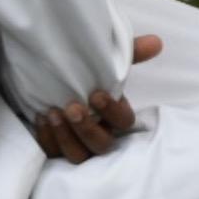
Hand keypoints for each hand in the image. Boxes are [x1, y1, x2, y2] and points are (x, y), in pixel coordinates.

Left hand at [30, 29, 161, 163]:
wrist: (52, 75)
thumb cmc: (85, 71)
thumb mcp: (105, 59)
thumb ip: (130, 51)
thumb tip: (157, 42)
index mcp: (114, 115)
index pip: (124, 122)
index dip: (113, 111)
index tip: (96, 94)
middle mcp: (99, 133)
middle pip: (102, 145)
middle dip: (87, 129)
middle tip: (72, 107)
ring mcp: (78, 145)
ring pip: (78, 156)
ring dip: (66, 137)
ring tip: (54, 113)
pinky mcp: (56, 150)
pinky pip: (53, 155)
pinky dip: (48, 139)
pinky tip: (42, 118)